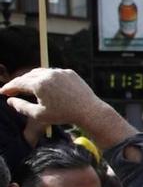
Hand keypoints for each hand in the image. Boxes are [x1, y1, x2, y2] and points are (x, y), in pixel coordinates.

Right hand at [3, 68, 129, 148]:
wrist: (89, 110)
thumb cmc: (64, 115)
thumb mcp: (38, 114)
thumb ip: (21, 107)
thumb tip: (9, 100)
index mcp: (39, 84)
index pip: (18, 83)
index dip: (9, 87)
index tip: (2, 92)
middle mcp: (49, 74)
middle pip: (28, 76)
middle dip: (19, 82)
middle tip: (12, 89)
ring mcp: (60, 72)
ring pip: (41, 72)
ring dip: (32, 78)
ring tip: (26, 86)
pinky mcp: (70, 73)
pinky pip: (54, 73)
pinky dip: (46, 77)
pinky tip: (44, 84)